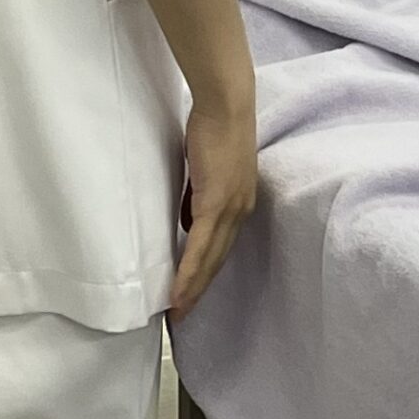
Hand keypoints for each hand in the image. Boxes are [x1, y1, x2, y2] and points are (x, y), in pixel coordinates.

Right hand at [167, 88, 259, 322]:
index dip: (206, 272)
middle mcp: (241, 211)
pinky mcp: (216, 203)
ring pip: (210, 261)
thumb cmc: (213, 126)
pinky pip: (200, 246)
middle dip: (199, 290)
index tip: (191, 293)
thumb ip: (197, 196)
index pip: (222, 247)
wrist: (225, 103)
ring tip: (177, 312)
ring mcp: (231, 209)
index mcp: (239, 203)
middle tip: (181, 315)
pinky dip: (189, 272)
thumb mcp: (204, 168)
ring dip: (192, 289)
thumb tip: (186, 221)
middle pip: (218, 261)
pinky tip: (178, 291)